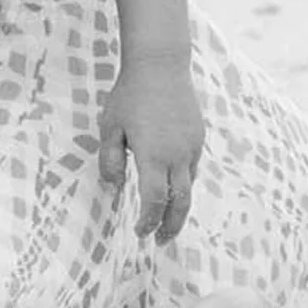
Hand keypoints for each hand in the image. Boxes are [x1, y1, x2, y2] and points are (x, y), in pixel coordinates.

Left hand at [99, 54, 203, 241]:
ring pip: (188, 186)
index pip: (154, 201)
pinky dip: (182, 183)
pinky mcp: (197, 137)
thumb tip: (114, 188)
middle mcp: (177, 156)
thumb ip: (110, 160)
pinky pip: (191, 168)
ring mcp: (191, 147)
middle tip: (160, 242)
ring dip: (178, 207)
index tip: (141, 233)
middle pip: (180, 203)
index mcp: (154, 157)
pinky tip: (171, 186)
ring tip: (166, 220)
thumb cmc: (129, 96)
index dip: (148, 221)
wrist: (160, 66)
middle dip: (171, 226)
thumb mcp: (110, 128)